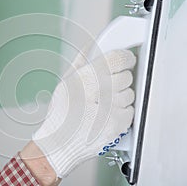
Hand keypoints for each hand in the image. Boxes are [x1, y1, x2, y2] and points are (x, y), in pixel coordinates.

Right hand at [32, 49, 135, 177]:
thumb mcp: (65, 83)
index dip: (125, 58)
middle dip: (120, 80)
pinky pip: (130, 111)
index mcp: (87, 77)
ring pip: (130, 94)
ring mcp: (111, 109)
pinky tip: (107, 115)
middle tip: (107, 88)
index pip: (118, 58)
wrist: (60, 142)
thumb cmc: (60, 115)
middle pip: (127, 76)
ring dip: (121, 97)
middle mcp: (100, 91)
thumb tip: (88, 48)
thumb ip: (80, 62)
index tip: (125, 60)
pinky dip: (122, 112)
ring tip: (104, 104)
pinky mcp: (118, 124)